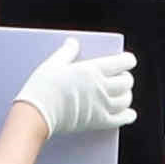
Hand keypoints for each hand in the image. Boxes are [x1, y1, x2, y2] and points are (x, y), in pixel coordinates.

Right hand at [19, 39, 137, 139]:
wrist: (36, 115)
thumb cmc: (42, 89)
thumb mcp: (52, 64)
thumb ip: (67, 52)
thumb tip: (73, 42)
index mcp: (92, 70)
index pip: (123, 62)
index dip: (128, 60)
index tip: (127, 60)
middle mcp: (101, 87)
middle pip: (127, 82)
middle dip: (126, 78)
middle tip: (120, 77)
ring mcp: (101, 106)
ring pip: (126, 100)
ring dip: (126, 95)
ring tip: (121, 94)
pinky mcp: (98, 122)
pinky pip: (121, 119)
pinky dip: (128, 115)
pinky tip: (128, 113)